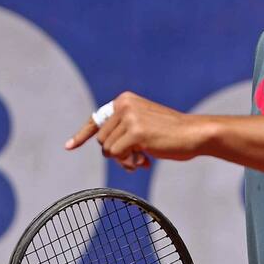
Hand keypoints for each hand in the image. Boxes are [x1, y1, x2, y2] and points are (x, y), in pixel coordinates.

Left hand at [65, 92, 208, 169]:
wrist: (194, 133)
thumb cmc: (171, 134)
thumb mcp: (143, 125)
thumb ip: (124, 131)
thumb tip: (106, 149)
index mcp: (125, 100)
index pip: (97, 119)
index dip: (83, 135)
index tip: (69, 146)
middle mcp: (124, 104)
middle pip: (102, 139)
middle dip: (116, 153)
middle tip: (136, 158)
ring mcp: (129, 117)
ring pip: (108, 149)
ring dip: (124, 160)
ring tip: (142, 158)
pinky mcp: (136, 132)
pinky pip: (117, 155)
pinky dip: (128, 163)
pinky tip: (145, 161)